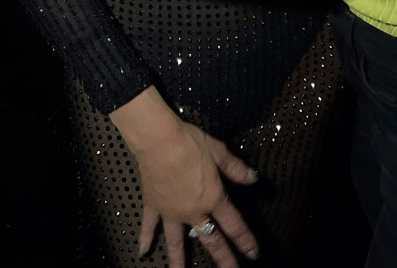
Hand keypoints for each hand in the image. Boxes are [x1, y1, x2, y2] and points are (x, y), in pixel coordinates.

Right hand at [112, 91, 259, 267]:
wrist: (158, 141)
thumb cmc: (190, 143)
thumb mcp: (218, 151)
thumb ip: (235, 168)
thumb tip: (254, 179)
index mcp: (212, 198)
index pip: (233, 224)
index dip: (245, 239)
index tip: (253, 254)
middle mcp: (193, 211)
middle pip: (210, 239)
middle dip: (222, 259)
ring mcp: (171, 212)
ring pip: (177, 242)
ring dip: (179, 261)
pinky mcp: (153, 206)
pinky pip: (150, 226)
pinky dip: (145, 238)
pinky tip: (142, 252)